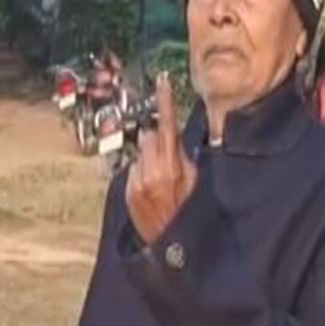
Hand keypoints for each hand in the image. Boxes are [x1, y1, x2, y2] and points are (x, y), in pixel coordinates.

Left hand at [126, 74, 196, 245]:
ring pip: (140, 153)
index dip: (165, 102)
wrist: (170, 243)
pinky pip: (133, 170)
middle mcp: (151, 171)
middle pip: (150, 136)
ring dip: (149, 159)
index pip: (168, 125)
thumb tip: (176, 138)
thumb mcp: (197, 181)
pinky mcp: (127, 191)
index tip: (162, 82)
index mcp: (173, 166)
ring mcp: (136, 182)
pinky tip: (151, 189)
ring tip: (161, 180)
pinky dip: (141, 173)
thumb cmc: (190, 212)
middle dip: (158, 141)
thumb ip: (185, 156)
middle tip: (169, 159)